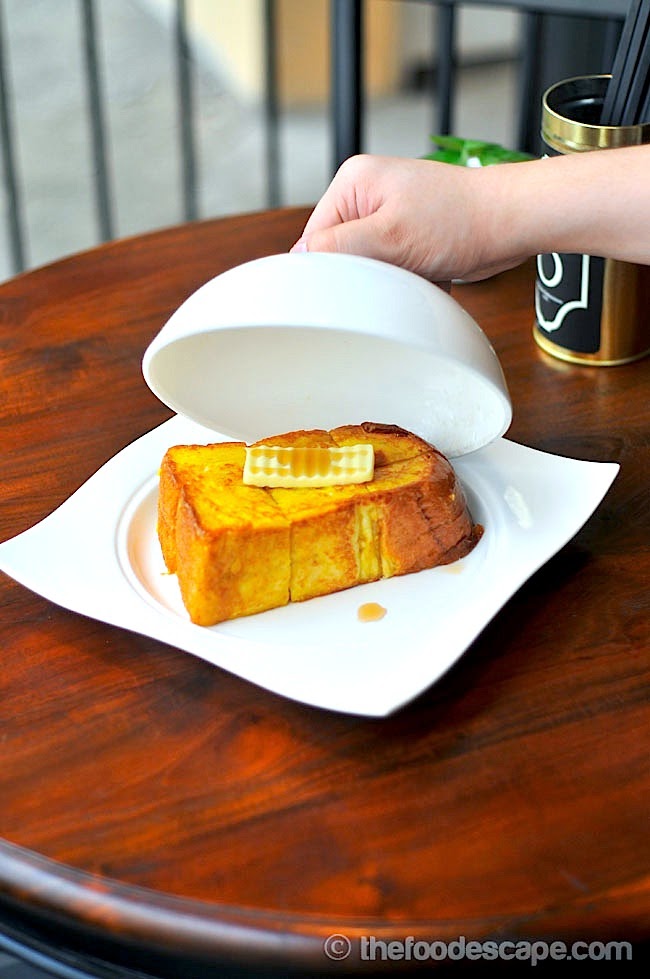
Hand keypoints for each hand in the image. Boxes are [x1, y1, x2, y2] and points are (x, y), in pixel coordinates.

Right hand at [290, 154, 525, 284]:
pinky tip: (427, 275)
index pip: (315, 237)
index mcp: (353, 183)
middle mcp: (367, 196)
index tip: (352, 285)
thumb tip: (300, 259)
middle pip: (341, 255)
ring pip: (368, 268)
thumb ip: (339, 247)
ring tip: (416, 271)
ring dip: (389, 281)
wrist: (510, 222)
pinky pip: (391, 270)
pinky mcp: (408, 237)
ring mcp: (388, 216)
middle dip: (366, 274)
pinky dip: (406, 281)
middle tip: (393, 275)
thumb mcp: (388, 236)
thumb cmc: (460, 220)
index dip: (330, 268)